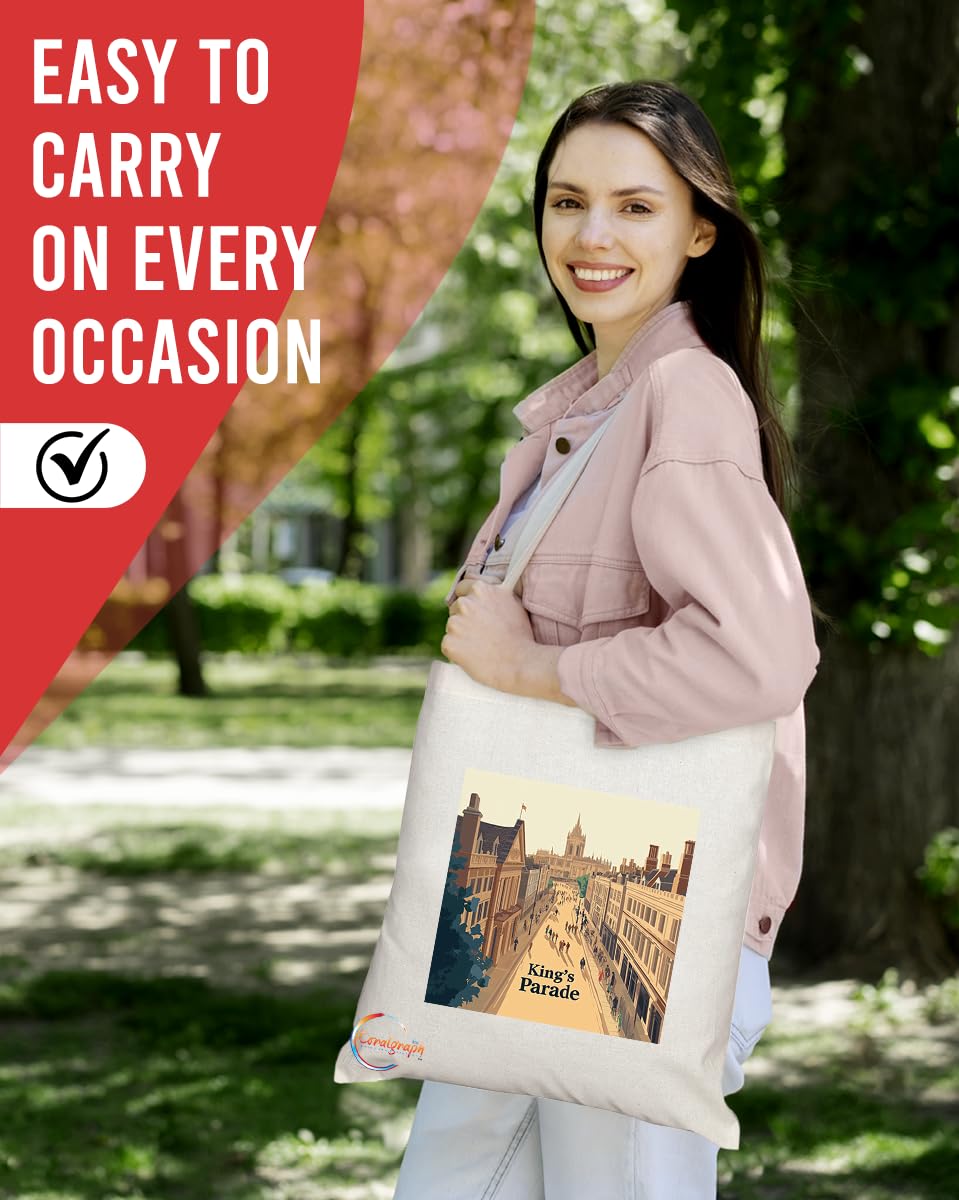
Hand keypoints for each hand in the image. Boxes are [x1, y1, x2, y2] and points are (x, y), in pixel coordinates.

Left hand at [441, 578, 577, 706]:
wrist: (520, 663)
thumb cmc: (521, 635)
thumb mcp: (513, 603)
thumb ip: (496, 592)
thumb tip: (489, 587)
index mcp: (480, 589)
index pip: (462, 588)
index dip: (468, 599)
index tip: (472, 609)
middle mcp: (465, 603)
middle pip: (455, 608)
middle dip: (464, 618)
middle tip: (480, 632)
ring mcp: (454, 623)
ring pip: (452, 627)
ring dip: (460, 635)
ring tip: (480, 646)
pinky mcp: (449, 643)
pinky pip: (448, 645)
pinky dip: (457, 651)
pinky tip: (473, 656)